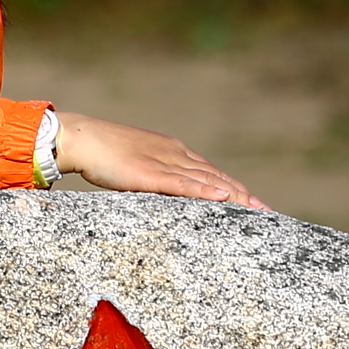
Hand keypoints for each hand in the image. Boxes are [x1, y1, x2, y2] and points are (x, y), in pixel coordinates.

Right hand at [52, 111, 259, 206]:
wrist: (82, 137)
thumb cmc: (102, 152)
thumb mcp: (136, 164)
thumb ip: (154, 175)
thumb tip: (166, 192)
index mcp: (173, 152)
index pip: (211, 173)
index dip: (234, 188)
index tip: (253, 202)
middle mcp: (175, 154)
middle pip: (216, 177)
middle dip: (243, 194)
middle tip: (267, 211)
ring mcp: (164, 162)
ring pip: (207, 180)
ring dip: (234, 195)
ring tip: (256, 209)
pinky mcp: (150, 173)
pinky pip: (183, 184)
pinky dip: (205, 191)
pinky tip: (223, 198)